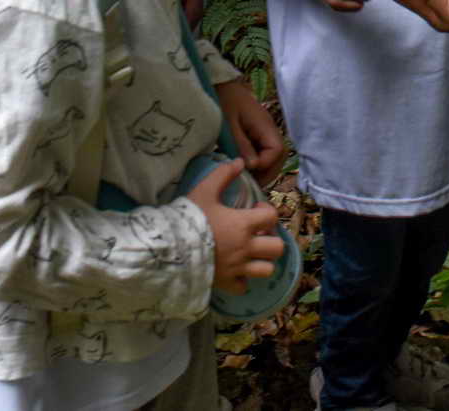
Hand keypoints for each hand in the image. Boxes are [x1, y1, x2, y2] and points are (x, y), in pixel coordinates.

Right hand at [184, 160, 282, 294]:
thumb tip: (239, 161)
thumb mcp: (204, 191)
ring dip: (262, 262)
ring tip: (250, 255)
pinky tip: (234, 272)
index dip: (267, 212)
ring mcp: (238, 268)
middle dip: (271, 240)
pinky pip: (243, 287)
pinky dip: (242, 280)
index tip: (255, 210)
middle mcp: (246, 248)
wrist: (170, 248)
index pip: (272, 217)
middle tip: (257, 235)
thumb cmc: (189, 218)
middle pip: (277, 248)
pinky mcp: (226, 283)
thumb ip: (223, 175)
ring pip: (267, 270)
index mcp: (243, 225)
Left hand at [215, 80, 286, 178]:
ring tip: (248, 179)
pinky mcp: (257, 133)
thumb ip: (241, 145)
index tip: (249, 170)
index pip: (277, 150)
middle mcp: (269, 129)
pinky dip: (258, 162)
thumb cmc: (223, 101)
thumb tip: (253, 166)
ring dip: (263, 169)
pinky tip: (245, 168)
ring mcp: (264, 131)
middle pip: (279, 155)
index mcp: (265, 125)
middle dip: (268, 171)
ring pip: (273, 155)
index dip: (266, 164)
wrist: (219, 84)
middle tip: (251, 183)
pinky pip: (264, 151)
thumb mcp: (228, 125)